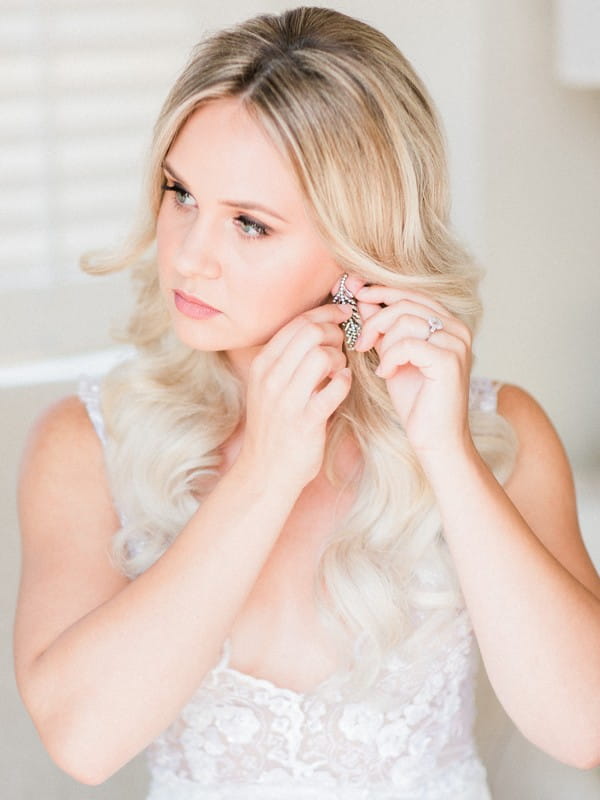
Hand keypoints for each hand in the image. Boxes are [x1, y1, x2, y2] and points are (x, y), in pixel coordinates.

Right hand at [238, 302, 353, 489]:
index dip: (324, 313)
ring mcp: (287, 400)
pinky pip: (333, 389)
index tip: (342, 313)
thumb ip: (287, 359)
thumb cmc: (274, 426)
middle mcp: (270, 379)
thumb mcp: (269, 387)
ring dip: (339, 357)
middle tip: (343, 343)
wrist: (265, 472)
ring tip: (339, 369)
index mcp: (262, 365)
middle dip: (334, 331)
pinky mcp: (305, 421)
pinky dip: (343, 381)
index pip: (296, 323)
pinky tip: (342, 383)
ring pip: (321, 355)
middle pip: (309, 332)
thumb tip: (318, 329)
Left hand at [351, 282, 473, 459]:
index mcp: (448, 323)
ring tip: (381, 366)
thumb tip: (362, 297)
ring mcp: (456, 342)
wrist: (435, 438)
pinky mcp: (449, 360)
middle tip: (360, 343)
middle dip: (375, 321)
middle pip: (405, 303)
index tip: (354, 290)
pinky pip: (407, 344)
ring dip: (383, 344)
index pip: (411, 293)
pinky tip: (387, 374)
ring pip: (405, 321)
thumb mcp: (392, 356)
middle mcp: (457, 328)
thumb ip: (382, 327)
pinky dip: (390, 358)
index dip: (380, 290)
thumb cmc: (416, 401)